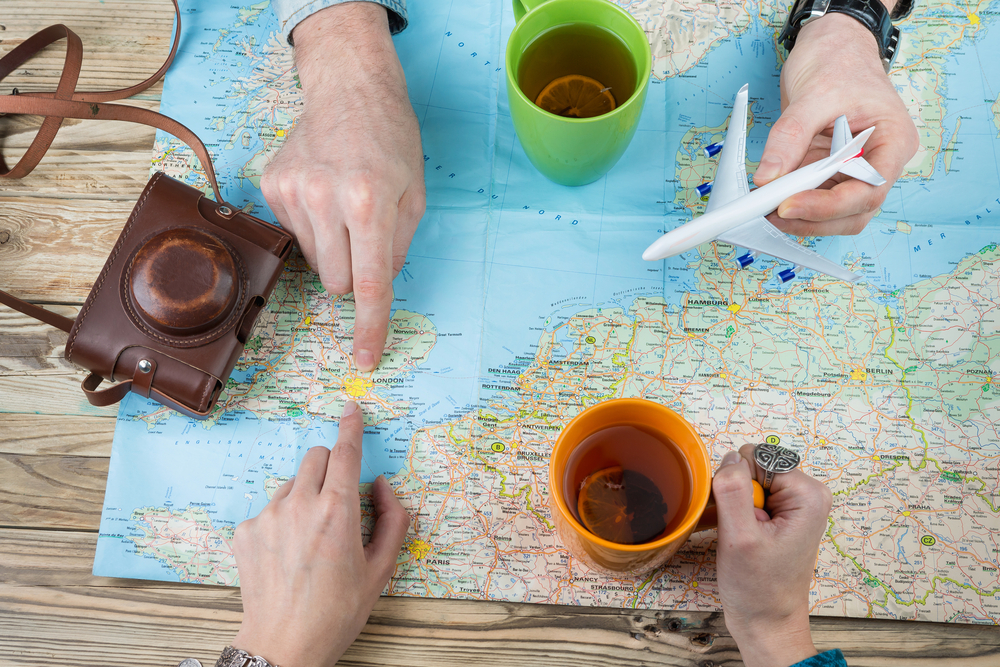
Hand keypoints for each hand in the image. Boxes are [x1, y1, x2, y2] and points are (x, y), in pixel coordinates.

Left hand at [230, 401, 410, 666]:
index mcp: (337, 512)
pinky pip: (270, 508)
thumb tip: (380, 486)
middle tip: (339, 499)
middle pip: (316, 457)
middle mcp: (300, 505)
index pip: (345, 452)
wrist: (284, 645)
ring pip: (293, 482)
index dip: (350, 426)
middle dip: (331, 467)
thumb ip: (392, 519)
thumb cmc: (337, 612)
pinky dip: (283, 519)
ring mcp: (268, 516)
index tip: (351, 409)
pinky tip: (288, 552)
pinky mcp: (246, 531)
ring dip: (306, 495)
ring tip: (311, 538)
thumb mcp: (381, 570)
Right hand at [261, 3, 425, 371]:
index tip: (366, 358)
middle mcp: (325, 199)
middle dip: (353, 274)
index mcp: (370, 202)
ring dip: (332, 248)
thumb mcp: (416, 194)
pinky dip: (312, 226)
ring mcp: (292, 192)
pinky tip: (322, 191)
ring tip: (343, 204)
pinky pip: (293, 235)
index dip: (369, 327)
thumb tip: (376, 287)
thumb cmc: (392, 138)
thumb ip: (400, 248)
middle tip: (366, 236)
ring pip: (312, 262)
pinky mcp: (271, 186)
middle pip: (335, 282)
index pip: (369, 284)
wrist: (349, 86)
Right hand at [712, 445, 832, 666]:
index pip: (757, 457)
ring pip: (746, 480)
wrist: (767, 623)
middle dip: (736, 495)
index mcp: (808, 494)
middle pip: (752, 466)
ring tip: (739, 538)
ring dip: (733, 506)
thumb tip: (729, 458)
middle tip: (740, 532)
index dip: (738, 485)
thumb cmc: (758, 590)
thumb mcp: (740, 539)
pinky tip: (737, 537)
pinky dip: (736, 513)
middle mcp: (807, 494)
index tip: (741, 521)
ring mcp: (794, 505)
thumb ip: (733, 491)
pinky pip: (749, 496)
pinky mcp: (782, 515)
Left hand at [756, 11, 917, 235]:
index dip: (829, 206)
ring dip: (800, 217)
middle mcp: (879, 162)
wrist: (832, 46)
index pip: (869, 190)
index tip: (788, 205)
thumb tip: (767, 177)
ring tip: (765, 207)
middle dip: (813, 218)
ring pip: (834, 213)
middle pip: (853, 212)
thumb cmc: (838, 61)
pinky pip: (814, 197)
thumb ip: (790, 137)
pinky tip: (769, 198)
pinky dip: (792, 202)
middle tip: (771, 213)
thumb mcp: (813, 94)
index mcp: (893, 142)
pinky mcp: (829, 170)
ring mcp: (853, 169)